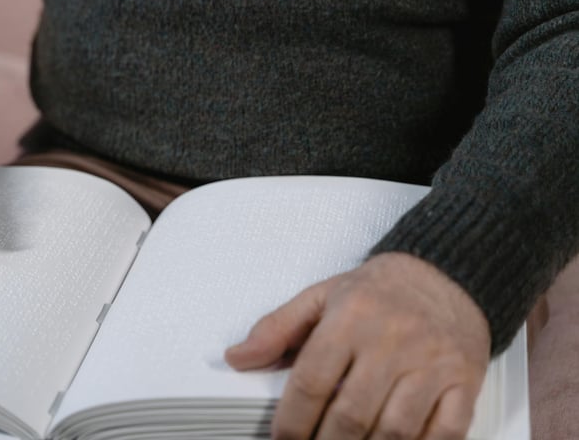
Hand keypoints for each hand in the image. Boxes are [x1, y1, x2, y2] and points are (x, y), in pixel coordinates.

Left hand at [225, 252, 490, 439]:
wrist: (448, 276)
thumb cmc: (379, 292)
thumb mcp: (321, 297)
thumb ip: (276, 328)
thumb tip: (237, 357)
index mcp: (351, 318)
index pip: (312, 382)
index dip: (291, 422)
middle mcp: (393, 341)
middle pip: (351, 415)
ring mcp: (432, 364)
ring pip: (396, 431)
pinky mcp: (463, 382)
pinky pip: (447, 432)